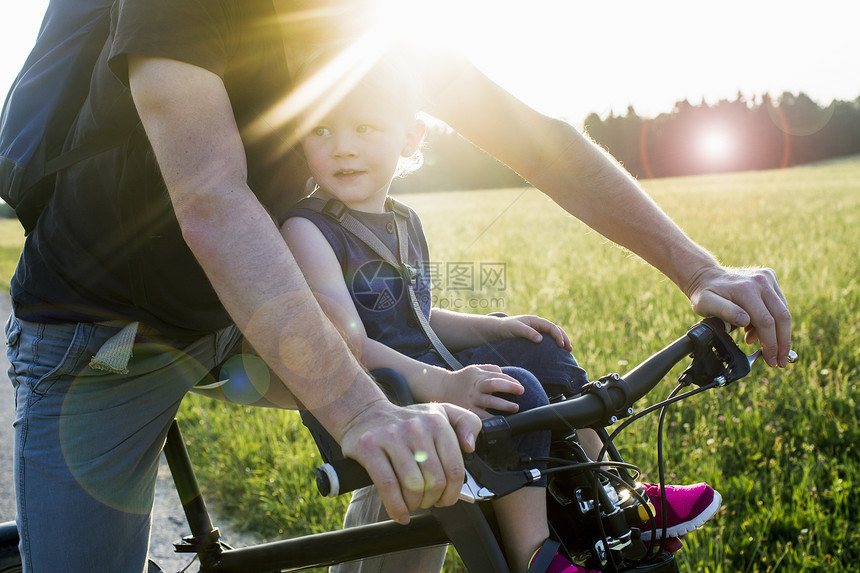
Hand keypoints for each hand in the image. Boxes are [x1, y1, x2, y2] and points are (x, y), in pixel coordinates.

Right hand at [338, 400, 480, 523]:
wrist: (364, 414)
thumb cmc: (407, 421)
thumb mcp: (441, 412)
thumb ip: (467, 423)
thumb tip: (470, 447)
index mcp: (436, 422)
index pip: (454, 469)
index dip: (453, 493)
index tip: (446, 499)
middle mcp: (416, 427)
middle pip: (434, 481)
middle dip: (433, 500)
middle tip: (427, 501)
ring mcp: (391, 436)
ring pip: (412, 485)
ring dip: (415, 504)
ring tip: (412, 504)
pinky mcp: (369, 447)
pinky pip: (387, 485)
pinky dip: (396, 507)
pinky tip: (400, 514)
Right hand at [442, 364, 524, 418]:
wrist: (442, 388)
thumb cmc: (462, 379)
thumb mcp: (474, 369)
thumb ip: (490, 369)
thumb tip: (505, 374)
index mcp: (479, 376)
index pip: (498, 376)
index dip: (510, 381)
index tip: (520, 387)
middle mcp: (476, 386)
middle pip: (494, 384)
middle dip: (509, 387)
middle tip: (521, 391)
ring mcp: (471, 399)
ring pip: (489, 401)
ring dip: (504, 405)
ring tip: (515, 408)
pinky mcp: (467, 410)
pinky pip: (481, 415)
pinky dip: (491, 418)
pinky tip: (500, 421)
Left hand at [493, 314, 572, 350]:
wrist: (497, 330)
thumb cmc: (506, 328)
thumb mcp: (516, 329)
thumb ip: (528, 333)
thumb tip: (541, 339)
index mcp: (535, 320)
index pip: (551, 327)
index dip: (558, 335)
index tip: (561, 346)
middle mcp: (538, 324)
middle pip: (556, 329)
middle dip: (564, 338)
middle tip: (569, 349)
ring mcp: (537, 330)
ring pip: (553, 334)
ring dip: (561, 341)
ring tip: (567, 351)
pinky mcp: (535, 336)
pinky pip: (548, 339)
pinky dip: (554, 344)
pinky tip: (556, 352)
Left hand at [686, 266, 790, 366]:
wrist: (705, 275)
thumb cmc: (704, 293)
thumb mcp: (705, 304)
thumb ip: (724, 312)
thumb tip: (745, 320)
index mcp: (745, 289)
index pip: (766, 321)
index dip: (771, 344)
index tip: (772, 360)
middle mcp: (760, 281)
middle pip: (781, 317)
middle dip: (782, 343)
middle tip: (780, 362)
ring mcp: (767, 278)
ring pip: (783, 311)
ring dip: (779, 334)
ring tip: (764, 347)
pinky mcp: (770, 278)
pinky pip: (779, 304)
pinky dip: (773, 321)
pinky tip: (757, 332)